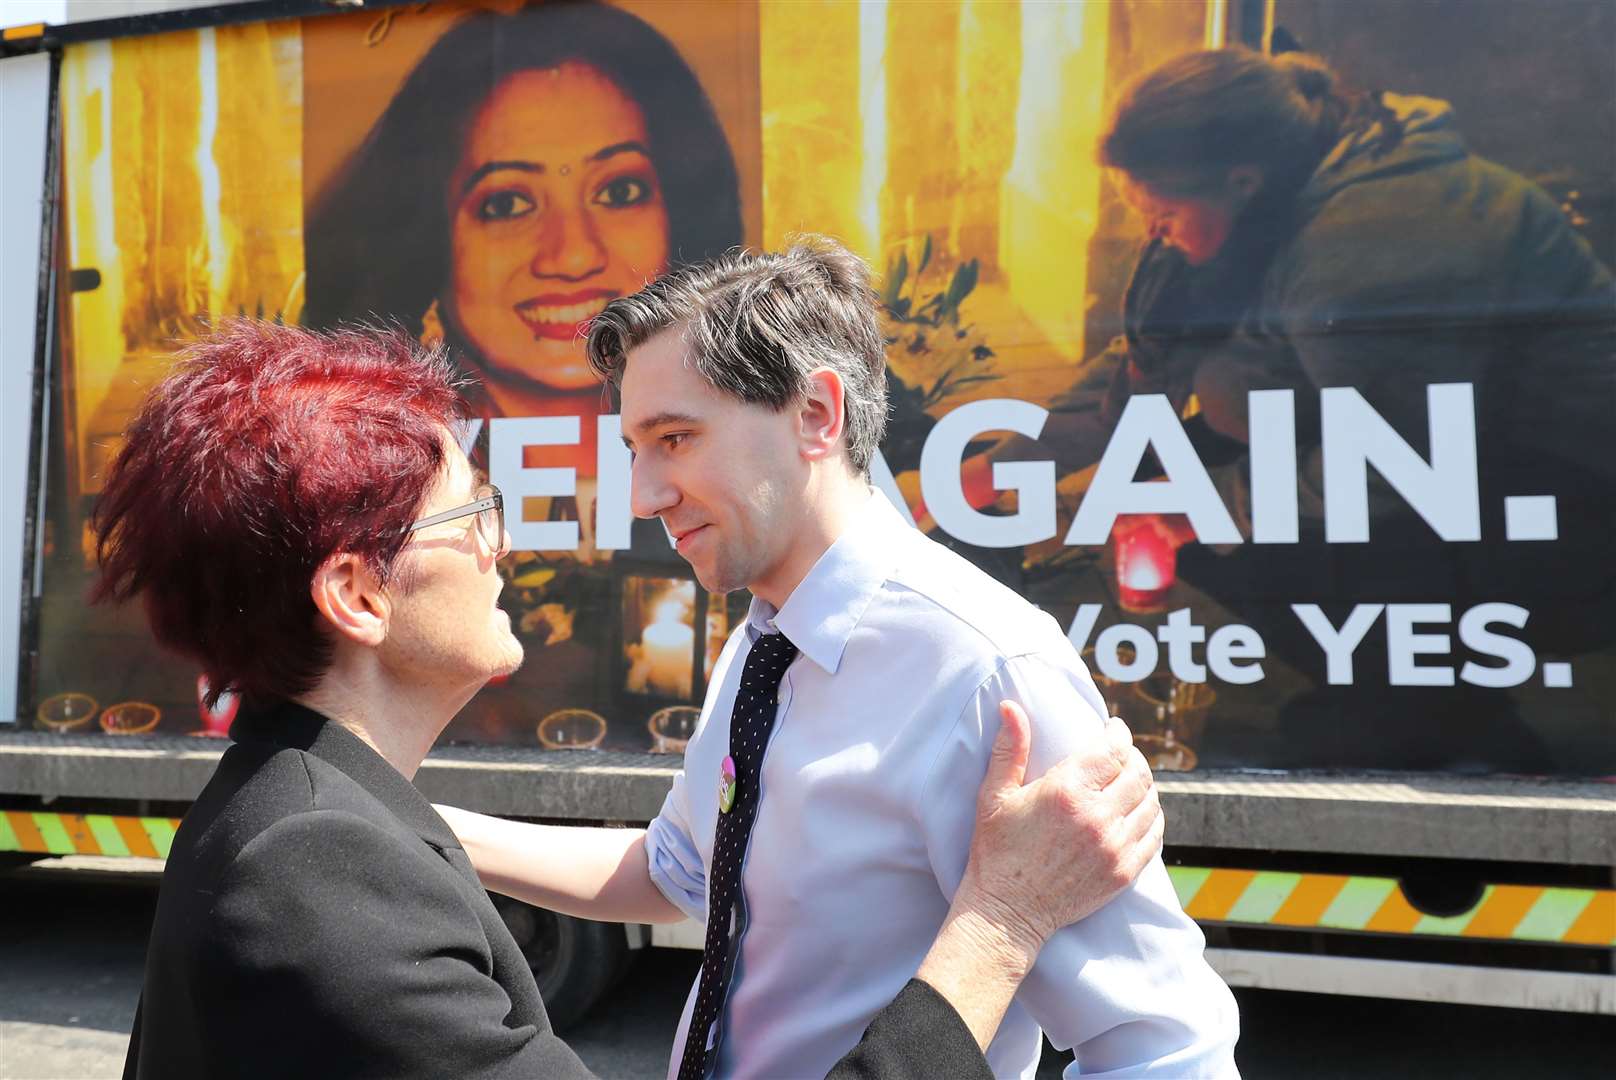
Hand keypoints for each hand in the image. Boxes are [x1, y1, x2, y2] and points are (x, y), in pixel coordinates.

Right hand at [956, 702, 1162, 951]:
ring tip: (1130, 782)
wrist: (1008, 913)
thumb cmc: (996, 852)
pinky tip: (1138, 813)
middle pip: (1138, 773)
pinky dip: (1152, 818)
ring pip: (1151, 803)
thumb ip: (1010, 749)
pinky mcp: (1124, 873)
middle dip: (1133, 758)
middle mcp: (1097, 817)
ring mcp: (1114, 847)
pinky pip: (1154, 836)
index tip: (1114, 729)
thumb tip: (1010, 706)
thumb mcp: (994, 796)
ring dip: (1144, 787)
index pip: (1113, 749)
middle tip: (1122, 755)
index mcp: (1067, 792)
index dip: (1118, 734)